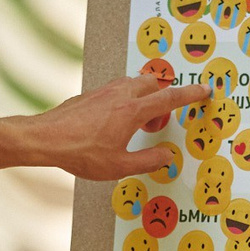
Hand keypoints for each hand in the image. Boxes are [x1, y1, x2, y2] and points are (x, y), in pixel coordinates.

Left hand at [18, 74, 208, 180]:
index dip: (191, 94)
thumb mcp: (119, 166)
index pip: (170, 98)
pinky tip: (114, 124)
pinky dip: (126, 101)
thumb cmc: (80, 153)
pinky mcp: (92, 94)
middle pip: (154, 84)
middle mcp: (121, 94)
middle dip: (163, 99)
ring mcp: (105, 91)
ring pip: (135, 84)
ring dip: (144, 100)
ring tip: (135, 127)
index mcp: (133, 111)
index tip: (204, 90)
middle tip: (156, 124)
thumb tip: (166, 156)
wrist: (44, 138)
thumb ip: (148, 161)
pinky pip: (118, 90)